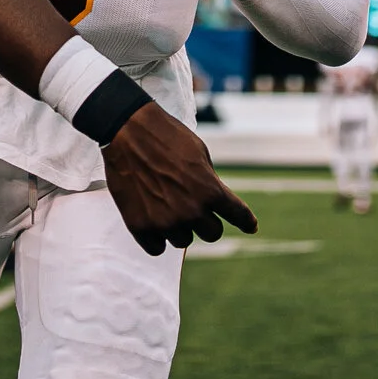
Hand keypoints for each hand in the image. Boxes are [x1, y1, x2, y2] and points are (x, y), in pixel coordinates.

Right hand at [100, 101, 257, 253]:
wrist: (127, 130)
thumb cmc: (167, 137)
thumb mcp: (199, 154)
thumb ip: (211, 182)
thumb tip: (216, 204)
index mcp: (210, 191)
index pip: (238, 215)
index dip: (246, 221)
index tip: (250, 227)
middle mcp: (191, 211)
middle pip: (212, 233)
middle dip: (206, 221)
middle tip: (193, 207)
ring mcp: (165, 222)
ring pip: (184, 241)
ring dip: (179, 227)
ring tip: (166, 204)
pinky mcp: (141, 227)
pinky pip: (157, 248)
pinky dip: (157, 237)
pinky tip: (152, 219)